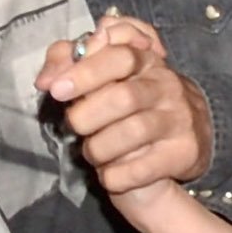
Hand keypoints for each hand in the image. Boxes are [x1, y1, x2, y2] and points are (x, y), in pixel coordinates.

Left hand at [37, 14, 211, 202]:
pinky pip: (142, 169)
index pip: (120, 56)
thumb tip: (46, 80)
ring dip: (99, 148)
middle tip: (75, 128)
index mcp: (146, 62)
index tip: (57, 90)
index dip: (86, 72)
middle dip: (87, 116)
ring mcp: (180, 119)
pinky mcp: (186, 152)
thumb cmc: (131, 105)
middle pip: (124, 97)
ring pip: (132, 133)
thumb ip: (69, 65)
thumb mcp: (105, 77)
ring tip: (92, 153)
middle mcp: (167, 87)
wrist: (183, 140)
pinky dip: (116, 176)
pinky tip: (109, 175)